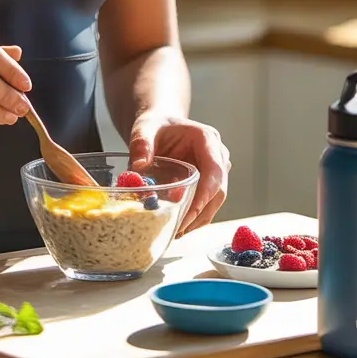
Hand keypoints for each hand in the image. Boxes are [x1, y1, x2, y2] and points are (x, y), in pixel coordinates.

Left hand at [128, 112, 229, 236]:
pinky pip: (206, 205)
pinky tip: (177, 227)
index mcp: (208, 139)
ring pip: (214, 203)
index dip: (205, 194)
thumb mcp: (145, 128)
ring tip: (174, 232)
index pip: (214, 171)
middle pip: (218, 191)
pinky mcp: (209, 185)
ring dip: (197, 220)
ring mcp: (216, 172)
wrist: (161, 126)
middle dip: (199, 213)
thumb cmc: (156, 125)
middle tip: (177, 229)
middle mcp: (218, 156)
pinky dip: (193, 218)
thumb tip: (138, 167)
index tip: (189, 213)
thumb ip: (141, 143)